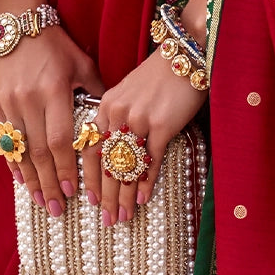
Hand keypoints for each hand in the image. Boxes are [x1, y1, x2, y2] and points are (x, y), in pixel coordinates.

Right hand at [0, 26, 104, 217]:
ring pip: (20, 150)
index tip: (73, 191)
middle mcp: (29, 99)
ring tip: (40, 201)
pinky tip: (21, 178)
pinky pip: (4, 139)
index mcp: (54, 90)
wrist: (17, 23)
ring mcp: (9, 102)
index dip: (66, 167)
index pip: (60, 139)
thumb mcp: (81, 63)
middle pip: (40, 152)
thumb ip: (96, 92)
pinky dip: (13, 161)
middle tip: (57, 209)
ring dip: (31, 179)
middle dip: (50, 183)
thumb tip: (111, 120)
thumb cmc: (56, 44)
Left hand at [81, 49, 207, 226]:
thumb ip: (117, 116)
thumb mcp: (129, 92)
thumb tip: (113, 150)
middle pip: (107, 163)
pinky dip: (146, 183)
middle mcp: (119, 113)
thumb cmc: (158, 75)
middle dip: (106, 196)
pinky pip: (150, 160)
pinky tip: (144, 199)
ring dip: (124, 196)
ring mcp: (140, 119)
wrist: (184, 54)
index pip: (90, 149)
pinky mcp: (162, 125)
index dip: (90, 178)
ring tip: (123, 216)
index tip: (90, 199)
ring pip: (126, 166)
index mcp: (107, 105)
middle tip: (106, 220)